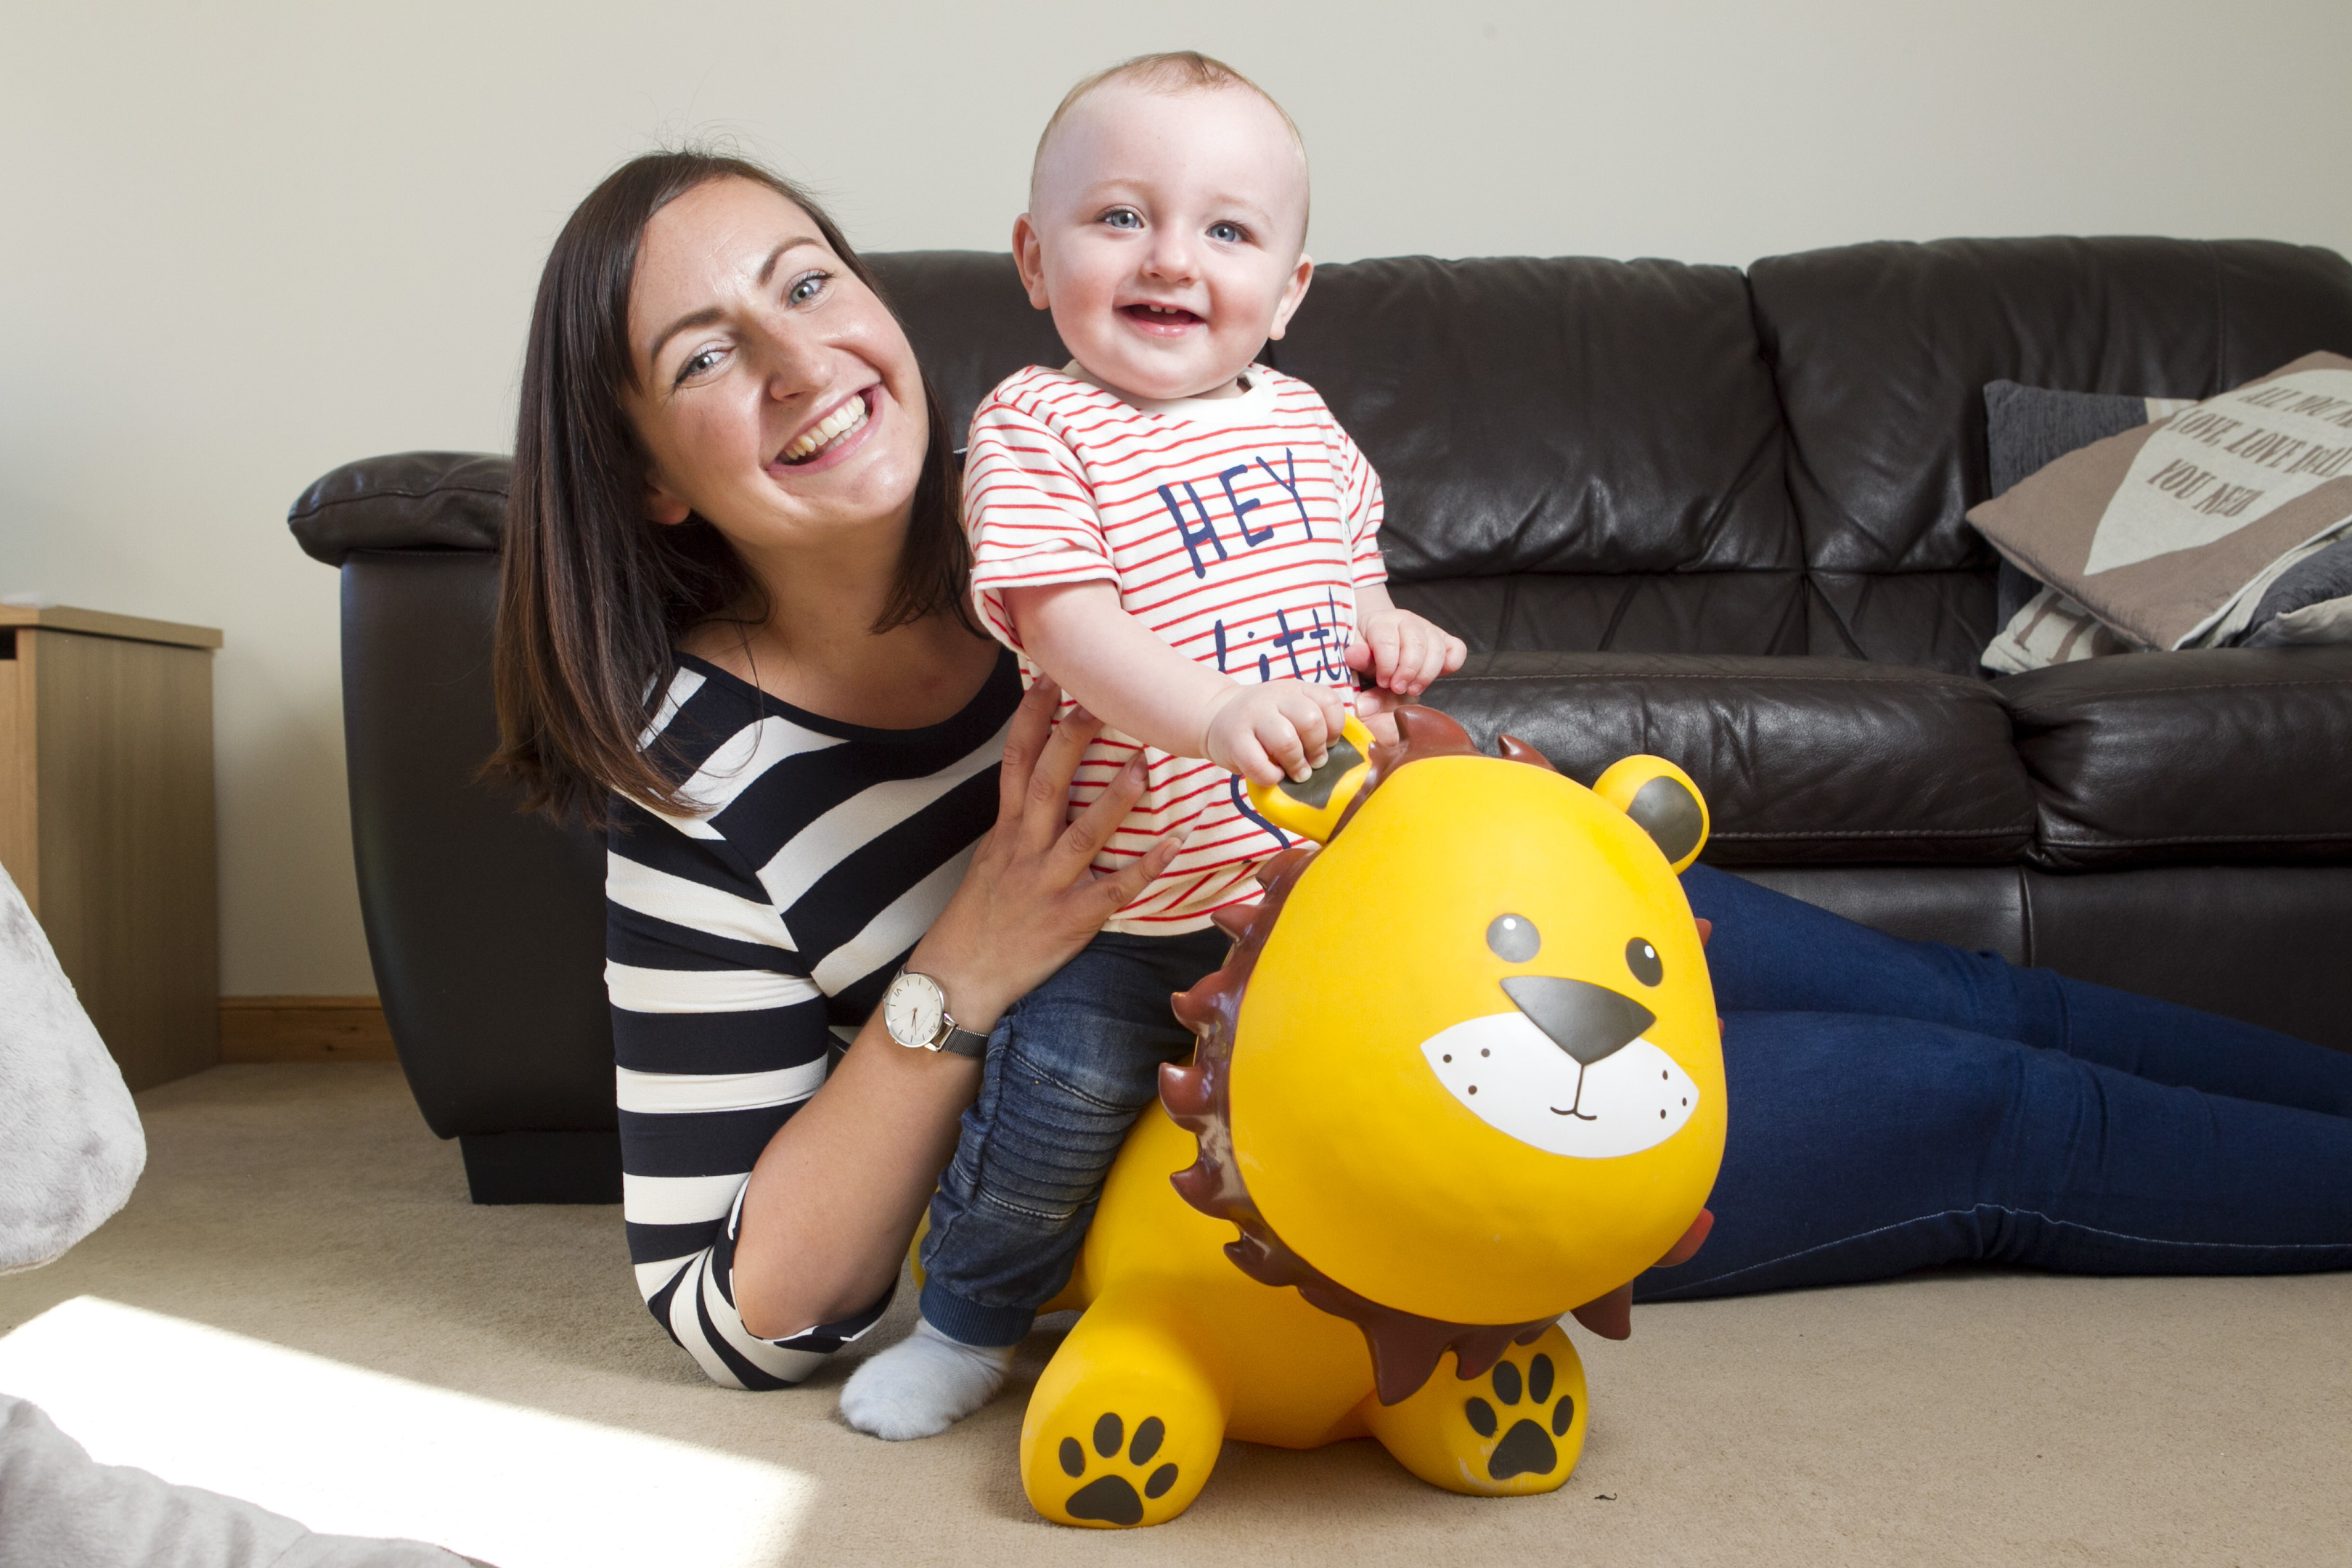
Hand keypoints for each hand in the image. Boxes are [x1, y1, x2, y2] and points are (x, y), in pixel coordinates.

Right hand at [907, 682, 1184, 1030]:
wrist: (961, 978)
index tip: (1047, 679)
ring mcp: (1049, 884)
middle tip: (1097, 700)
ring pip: (1082, 834)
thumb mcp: (990, 860)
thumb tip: (1042, 787)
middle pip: (1047, 784)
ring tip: (1144, 764)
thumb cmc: (978, 919)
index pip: (1015, 763)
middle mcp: (1025, 849)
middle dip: (1070, 740)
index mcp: (1005, 831)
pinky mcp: (1072, 918)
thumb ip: (1018, 823)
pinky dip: (1145, 866)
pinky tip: (1174, 843)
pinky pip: (1114, 889)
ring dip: (1113, 798)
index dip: (1030, 719)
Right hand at [1201, 678, 1348, 785]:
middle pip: (1311, 722)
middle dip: (1317, 750)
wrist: (1215, 715)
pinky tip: (1272, 775)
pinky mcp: (1234, 740)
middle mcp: (1275, 696)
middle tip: (1314, 764)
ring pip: (1287, 742)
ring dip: (1296, 765)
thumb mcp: (1289, 708)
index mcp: (1295, 689)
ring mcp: (1253, 716)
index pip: (1329, 702)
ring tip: (1296, 773)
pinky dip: (1271, 776)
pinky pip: (1260, 764)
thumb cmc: (1263, 721)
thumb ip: (1314, 720)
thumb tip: (1338, 753)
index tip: (1328, 743)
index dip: (1335, 728)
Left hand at [1347, 607, 1466, 696]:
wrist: (1379, 637)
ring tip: (1413, 688)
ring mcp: (1429, 629)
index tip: (1382, 682)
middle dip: (1408, 671)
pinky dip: (1452, 664)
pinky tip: (1436, 676)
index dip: (1386, 666)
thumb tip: (1354, 656)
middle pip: (1416, 644)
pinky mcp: (1445, 640)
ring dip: (1426, 674)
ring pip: (1437, 648)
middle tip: (1398, 688)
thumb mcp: (1357, 654)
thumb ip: (1357, 657)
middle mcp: (1408, 621)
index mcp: (1383, 621)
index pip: (1388, 641)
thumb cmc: (1369, 649)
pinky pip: (1457, 649)